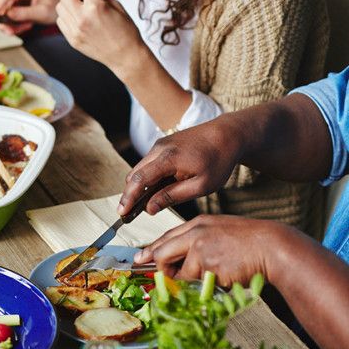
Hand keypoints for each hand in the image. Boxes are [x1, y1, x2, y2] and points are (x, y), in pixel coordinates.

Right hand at [0, 0, 58, 35]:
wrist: (60, 9)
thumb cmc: (54, 8)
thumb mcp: (42, 13)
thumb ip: (24, 13)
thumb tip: (7, 14)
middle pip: (4, 3)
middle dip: (5, 19)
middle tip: (7, 32)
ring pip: (5, 11)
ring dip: (11, 23)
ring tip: (24, 28)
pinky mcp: (15, 2)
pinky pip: (9, 15)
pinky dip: (15, 23)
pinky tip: (25, 26)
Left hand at [55, 0, 146, 71]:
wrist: (125, 56)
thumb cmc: (125, 30)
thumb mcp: (116, 6)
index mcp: (97, 6)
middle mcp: (83, 17)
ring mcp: (75, 30)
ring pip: (60, 7)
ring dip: (66, 0)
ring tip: (77, 1)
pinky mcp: (72, 39)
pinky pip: (61, 21)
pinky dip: (66, 15)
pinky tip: (76, 15)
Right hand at [118, 121, 241, 216]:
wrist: (227, 134)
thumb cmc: (218, 160)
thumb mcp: (201, 185)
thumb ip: (173, 196)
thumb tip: (149, 208)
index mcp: (168, 158)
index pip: (140, 180)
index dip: (128, 198)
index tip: (121, 213)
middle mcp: (159, 148)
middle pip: (134, 175)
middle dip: (129, 194)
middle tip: (128, 213)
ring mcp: (159, 145)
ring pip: (140, 169)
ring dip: (138, 187)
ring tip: (140, 205)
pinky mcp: (163, 145)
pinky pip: (148, 164)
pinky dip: (147, 178)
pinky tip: (154, 190)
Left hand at [133, 215, 298, 285]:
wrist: (273, 247)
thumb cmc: (251, 243)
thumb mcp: (220, 233)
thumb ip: (198, 242)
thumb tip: (179, 261)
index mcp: (198, 223)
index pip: (166, 237)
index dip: (152, 250)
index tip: (142, 259)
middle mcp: (194, 232)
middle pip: (161, 252)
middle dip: (161, 269)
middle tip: (169, 277)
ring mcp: (199, 247)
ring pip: (179, 271)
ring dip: (191, 279)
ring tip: (213, 274)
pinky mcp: (205, 262)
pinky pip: (195, 280)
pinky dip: (205, 284)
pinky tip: (223, 275)